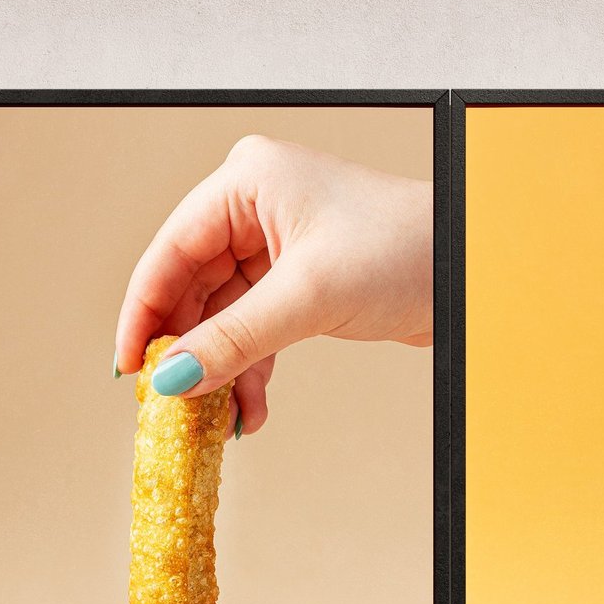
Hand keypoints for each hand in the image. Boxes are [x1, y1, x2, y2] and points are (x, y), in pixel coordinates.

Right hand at [113, 135, 432, 435]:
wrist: (473, 271)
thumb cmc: (408, 250)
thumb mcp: (308, 298)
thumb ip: (233, 340)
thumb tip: (171, 379)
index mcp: (248, 182)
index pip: (171, 251)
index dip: (145, 314)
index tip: (130, 370)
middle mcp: (256, 207)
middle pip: (191, 288)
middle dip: (186, 352)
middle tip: (171, 406)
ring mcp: (279, 245)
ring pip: (223, 317)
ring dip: (220, 370)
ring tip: (214, 421)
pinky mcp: (302, 282)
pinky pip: (256, 330)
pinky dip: (250, 370)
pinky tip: (249, 411)